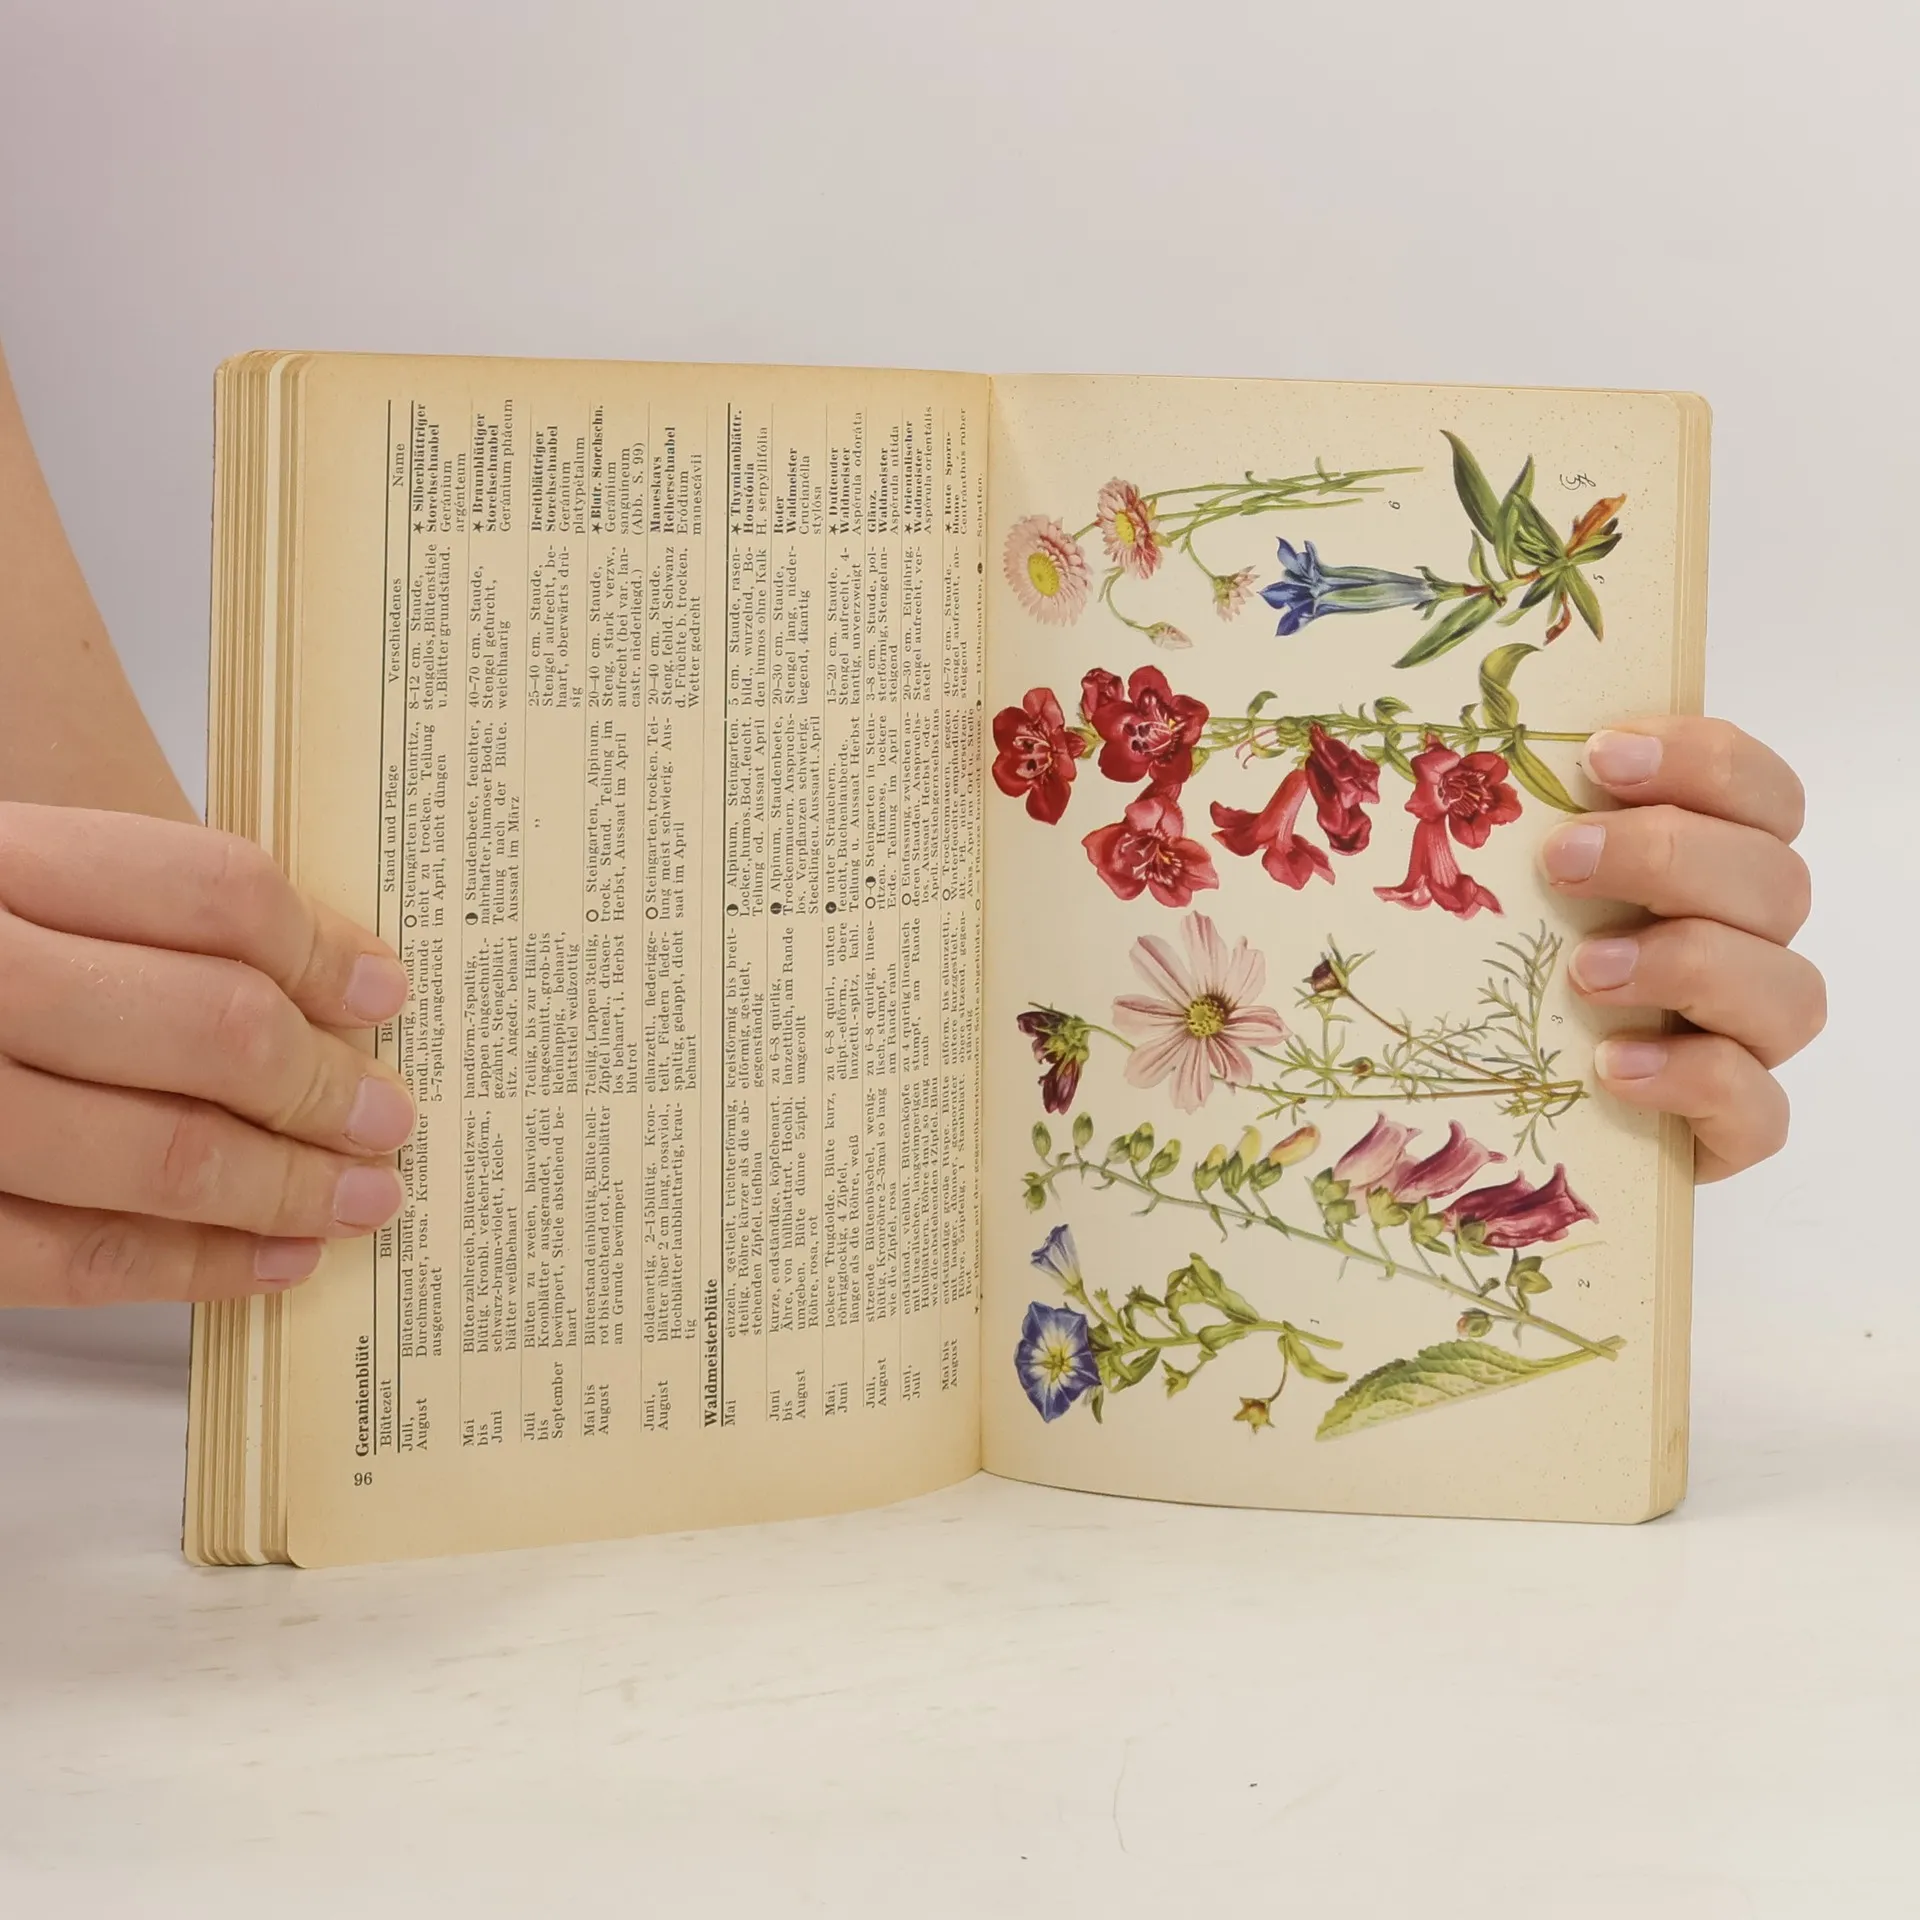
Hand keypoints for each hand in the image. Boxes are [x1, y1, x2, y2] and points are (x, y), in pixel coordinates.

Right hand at [0, 805, 413, 1304]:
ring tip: (359, 1197)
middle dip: (322, 1084)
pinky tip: (273, 1260)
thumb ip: (139, 923)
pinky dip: (194, 1266)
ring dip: (285, 1185)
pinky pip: (72, 1259)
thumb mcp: (21, 887)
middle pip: (210, 1024)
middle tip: (385, 1115)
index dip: (323, 949)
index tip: (384, 994)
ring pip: (155, 1151)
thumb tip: (334, 992)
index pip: (212, 890)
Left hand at [1540, 718, 1822, 1181]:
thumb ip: (1502, 828)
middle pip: (1778, 881)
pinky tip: (1612, 1066)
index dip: (1704, 762)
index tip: (1601, 758)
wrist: (1494, 1114)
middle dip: (1673, 856)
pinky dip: (1693, 1079)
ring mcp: (1745, 1042)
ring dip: (1691, 965)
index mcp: (1711, 871)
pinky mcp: (1730, 1131)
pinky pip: (1759, 1109)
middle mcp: (1746, 948)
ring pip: (1790, 991)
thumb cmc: (1494, 980)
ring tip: (1585, 973)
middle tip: (1562, 860)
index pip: (1761, 796)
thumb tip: (1426, 742)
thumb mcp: (1494, 893)